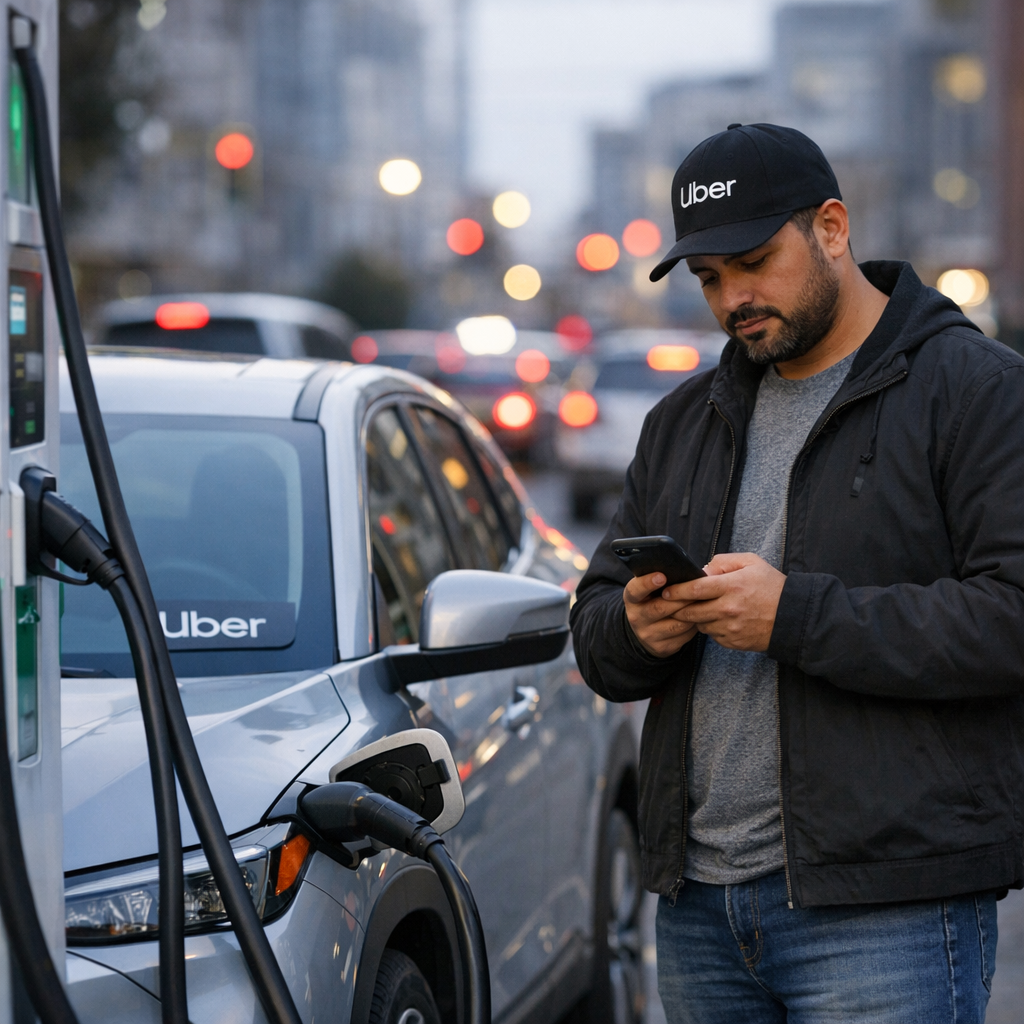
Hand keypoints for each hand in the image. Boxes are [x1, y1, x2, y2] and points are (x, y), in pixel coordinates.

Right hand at [623, 571, 699, 657]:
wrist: (645, 631)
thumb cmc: (653, 601)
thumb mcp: (648, 590)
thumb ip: (659, 580)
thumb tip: (682, 570)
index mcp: (632, 599)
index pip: (635, 590)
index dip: (647, 583)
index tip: (662, 576)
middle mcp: (636, 617)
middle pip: (660, 608)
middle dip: (680, 599)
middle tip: (697, 589)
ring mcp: (648, 634)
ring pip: (676, 624)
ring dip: (691, 613)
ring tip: (704, 603)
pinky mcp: (661, 648)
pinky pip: (683, 636)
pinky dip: (694, 626)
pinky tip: (700, 618)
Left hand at [664, 552, 784, 651]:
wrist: (794, 617)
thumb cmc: (772, 587)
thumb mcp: (752, 563)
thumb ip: (724, 562)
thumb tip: (703, 570)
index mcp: (731, 586)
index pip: (694, 589)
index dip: (676, 591)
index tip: (666, 590)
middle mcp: (728, 609)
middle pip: (691, 611)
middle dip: (678, 607)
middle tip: (671, 603)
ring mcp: (731, 628)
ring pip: (700, 625)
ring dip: (696, 618)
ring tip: (701, 609)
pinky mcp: (734, 642)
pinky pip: (713, 636)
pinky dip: (711, 628)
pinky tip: (718, 620)